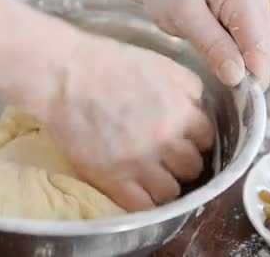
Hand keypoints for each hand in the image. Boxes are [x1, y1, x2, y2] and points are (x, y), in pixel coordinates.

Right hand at [42, 34, 213, 210]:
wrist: (63, 76)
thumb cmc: (108, 63)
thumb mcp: (160, 63)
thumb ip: (187, 86)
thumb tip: (198, 107)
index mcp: (180, 110)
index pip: (206, 139)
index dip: (194, 139)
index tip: (182, 139)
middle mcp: (166, 139)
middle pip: (192, 167)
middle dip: (181, 162)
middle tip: (164, 156)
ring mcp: (139, 162)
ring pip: (171, 191)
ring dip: (164, 184)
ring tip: (149, 175)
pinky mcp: (112, 179)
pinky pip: (143, 207)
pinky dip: (144, 203)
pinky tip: (137, 191)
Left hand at [127, 0, 269, 88]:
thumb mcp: (183, 17)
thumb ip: (212, 45)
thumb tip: (237, 76)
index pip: (260, 49)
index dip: (250, 78)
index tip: (230, 95)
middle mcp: (259, 0)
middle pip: (265, 52)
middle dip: (246, 73)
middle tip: (214, 82)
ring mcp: (258, 7)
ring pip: (261, 51)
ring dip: (243, 66)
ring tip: (211, 65)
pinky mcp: (252, 16)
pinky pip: (252, 46)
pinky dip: (239, 57)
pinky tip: (218, 57)